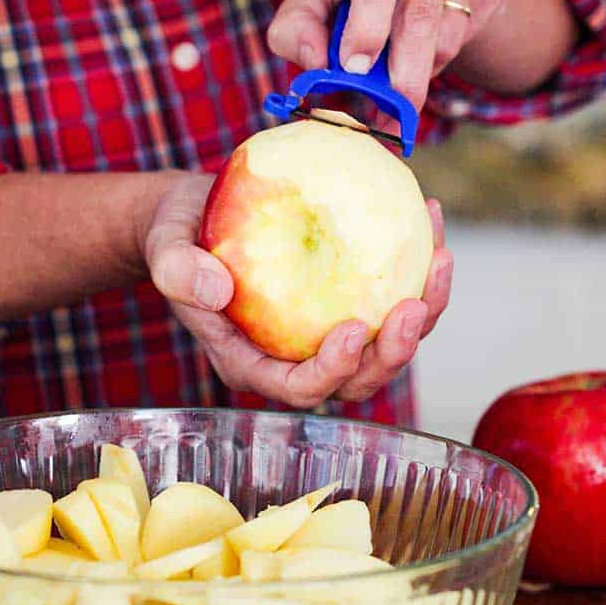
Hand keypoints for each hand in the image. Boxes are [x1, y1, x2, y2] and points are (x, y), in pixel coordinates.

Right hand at [142, 171, 452, 407]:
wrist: (193, 217)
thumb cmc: (177, 236)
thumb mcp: (165, 246)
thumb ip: (177, 271)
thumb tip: (217, 292)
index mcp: (250, 360)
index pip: (297, 387)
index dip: (331, 371)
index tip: (351, 330)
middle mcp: (294, 356)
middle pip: (356, 379)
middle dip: (393, 354)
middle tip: (415, 304)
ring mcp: (323, 333)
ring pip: (386, 345)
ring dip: (423, 311)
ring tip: (440, 258)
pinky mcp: (345, 301)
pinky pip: (389, 299)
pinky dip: (417, 271)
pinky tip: (430, 221)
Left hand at [268, 0, 507, 110]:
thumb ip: (298, 27)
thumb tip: (314, 62)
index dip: (366, 29)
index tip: (353, 68)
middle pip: (420, 18)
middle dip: (404, 77)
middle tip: (389, 117)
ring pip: (445, 38)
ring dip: (418, 74)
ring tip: (392, 88)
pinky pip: (460, 42)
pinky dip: (434, 64)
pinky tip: (412, 62)